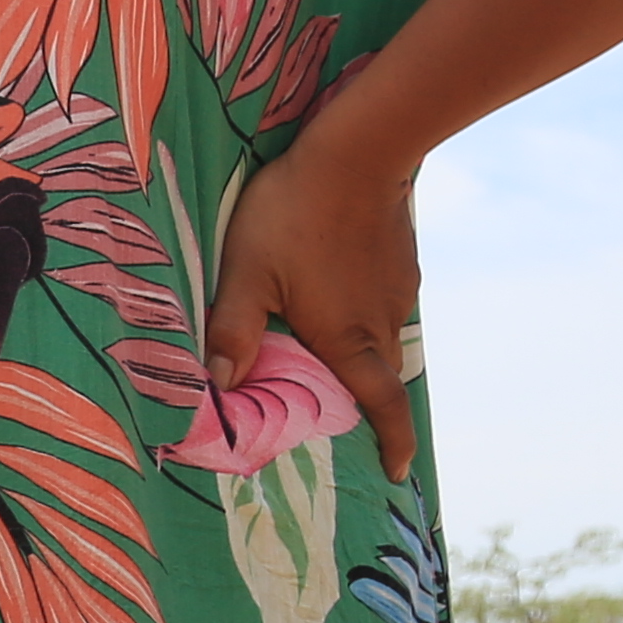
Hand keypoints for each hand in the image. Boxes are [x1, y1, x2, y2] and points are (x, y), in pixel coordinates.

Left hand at [206, 128, 422, 481]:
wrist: (358, 150)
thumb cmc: (293, 213)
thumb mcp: (246, 271)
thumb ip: (231, 328)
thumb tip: (218, 386)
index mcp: (349, 340)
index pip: (384, 407)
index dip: (394, 444)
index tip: (395, 472)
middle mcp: (382, 324)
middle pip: (376, 377)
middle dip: (362, 399)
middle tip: (332, 405)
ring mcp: (399, 291)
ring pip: (380, 337)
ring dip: (358, 348)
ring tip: (323, 338)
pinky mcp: (404, 262)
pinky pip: (383, 302)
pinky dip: (362, 309)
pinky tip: (336, 286)